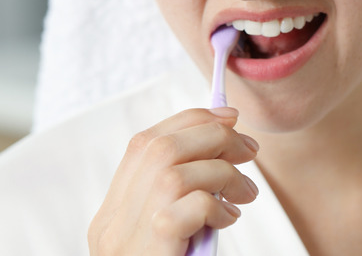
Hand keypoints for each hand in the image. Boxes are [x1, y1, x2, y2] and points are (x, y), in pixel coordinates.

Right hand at [88, 107, 258, 254]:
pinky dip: (217, 204)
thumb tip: (222, 151)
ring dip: (223, 171)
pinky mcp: (153, 246)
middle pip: (160, 147)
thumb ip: (178, 202)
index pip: (145, 143)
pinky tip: (228, 220)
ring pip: (175, 168)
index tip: (227, 118)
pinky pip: (189, 203)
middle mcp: (113, 222)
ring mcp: (127, 236)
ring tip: (245, 193)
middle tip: (249, 150)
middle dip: (212, 136)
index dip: (189, 121)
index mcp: (113, 215)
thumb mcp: (169, 240)